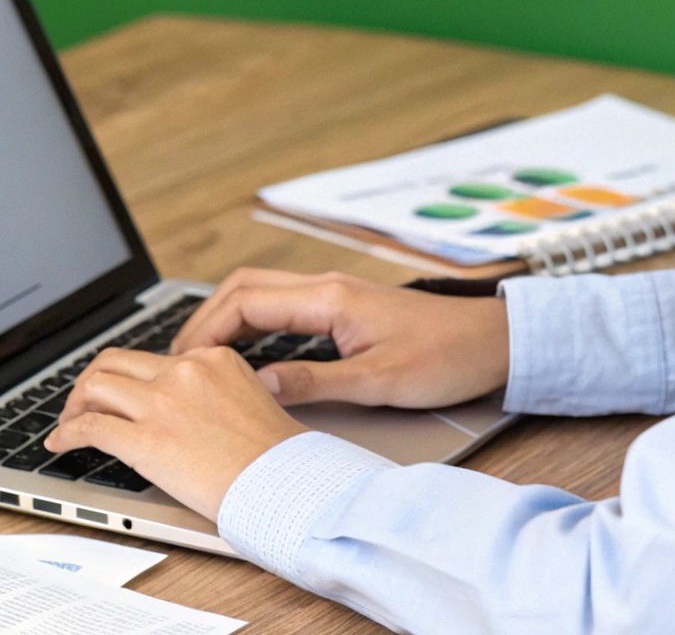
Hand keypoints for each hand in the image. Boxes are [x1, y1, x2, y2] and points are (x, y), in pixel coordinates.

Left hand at [45, 346, 306, 519]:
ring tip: (69, 422)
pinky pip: (91, 428)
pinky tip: (61, 444)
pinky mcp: (146, 439)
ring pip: (96, 384)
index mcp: (211, 358)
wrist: (287, 486)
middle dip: (92, 382)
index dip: (128, 377)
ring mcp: (162, 403)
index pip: (153, 359)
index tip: (119, 394)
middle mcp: (184, 371)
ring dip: (75, 404)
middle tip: (84, 404)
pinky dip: (68, 433)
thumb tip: (187, 410)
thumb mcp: (253, 401)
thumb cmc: (279, 459)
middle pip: (116, 361)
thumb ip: (215, 393)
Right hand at [170, 268, 509, 409]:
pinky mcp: (341, 306)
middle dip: (203, 320)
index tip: (183, 361)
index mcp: (329, 298)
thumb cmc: (448, 358)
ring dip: (225, 319)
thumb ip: (314, 383)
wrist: (496, 342)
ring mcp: (332, 293)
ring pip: (259, 292)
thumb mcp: (378, 382)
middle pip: (242, 288)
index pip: (245, 302)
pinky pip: (281, 305)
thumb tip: (258, 386)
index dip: (205, 330)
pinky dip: (251, 322)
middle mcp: (325, 286)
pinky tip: (243, 351)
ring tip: (200, 357)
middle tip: (178, 360)